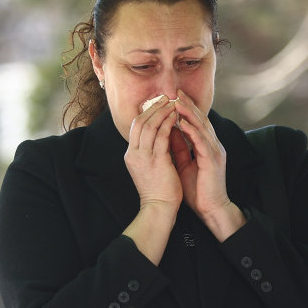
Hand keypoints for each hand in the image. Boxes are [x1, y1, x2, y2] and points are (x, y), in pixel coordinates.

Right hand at [122, 96, 181, 264]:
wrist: (159, 209)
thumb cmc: (158, 191)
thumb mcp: (151, 167)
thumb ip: (153, 150)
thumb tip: (163, 133)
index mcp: (131, 155)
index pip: (135, 127)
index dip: (146, 113)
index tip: (158, 104)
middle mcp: (134, 154)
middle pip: (140, 122)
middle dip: (153, 107)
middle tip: (166, 97)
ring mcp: (143, 157)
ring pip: (150, 125)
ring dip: (162, 112)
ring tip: (173, 103)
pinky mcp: (156, 160)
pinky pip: (162, 135)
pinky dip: (168, 123)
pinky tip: (176, 116)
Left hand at [171, 91, 243, 239]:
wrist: (211, 209)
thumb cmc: (198, 190)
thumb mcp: (184, 164)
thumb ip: (179, 148)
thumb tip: (167, 132)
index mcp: (207, 146)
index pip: (197, 122)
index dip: (187, 109)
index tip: (173, 98)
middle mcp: (213, 145)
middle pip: (201, 119)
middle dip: (188, 105)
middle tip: (176, 91)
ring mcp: (215, 151)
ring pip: (202, 126)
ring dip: (189, 113)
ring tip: (177, 102)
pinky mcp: (213, 160)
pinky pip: (201, 141)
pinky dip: (192, 130)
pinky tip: (182, 122)